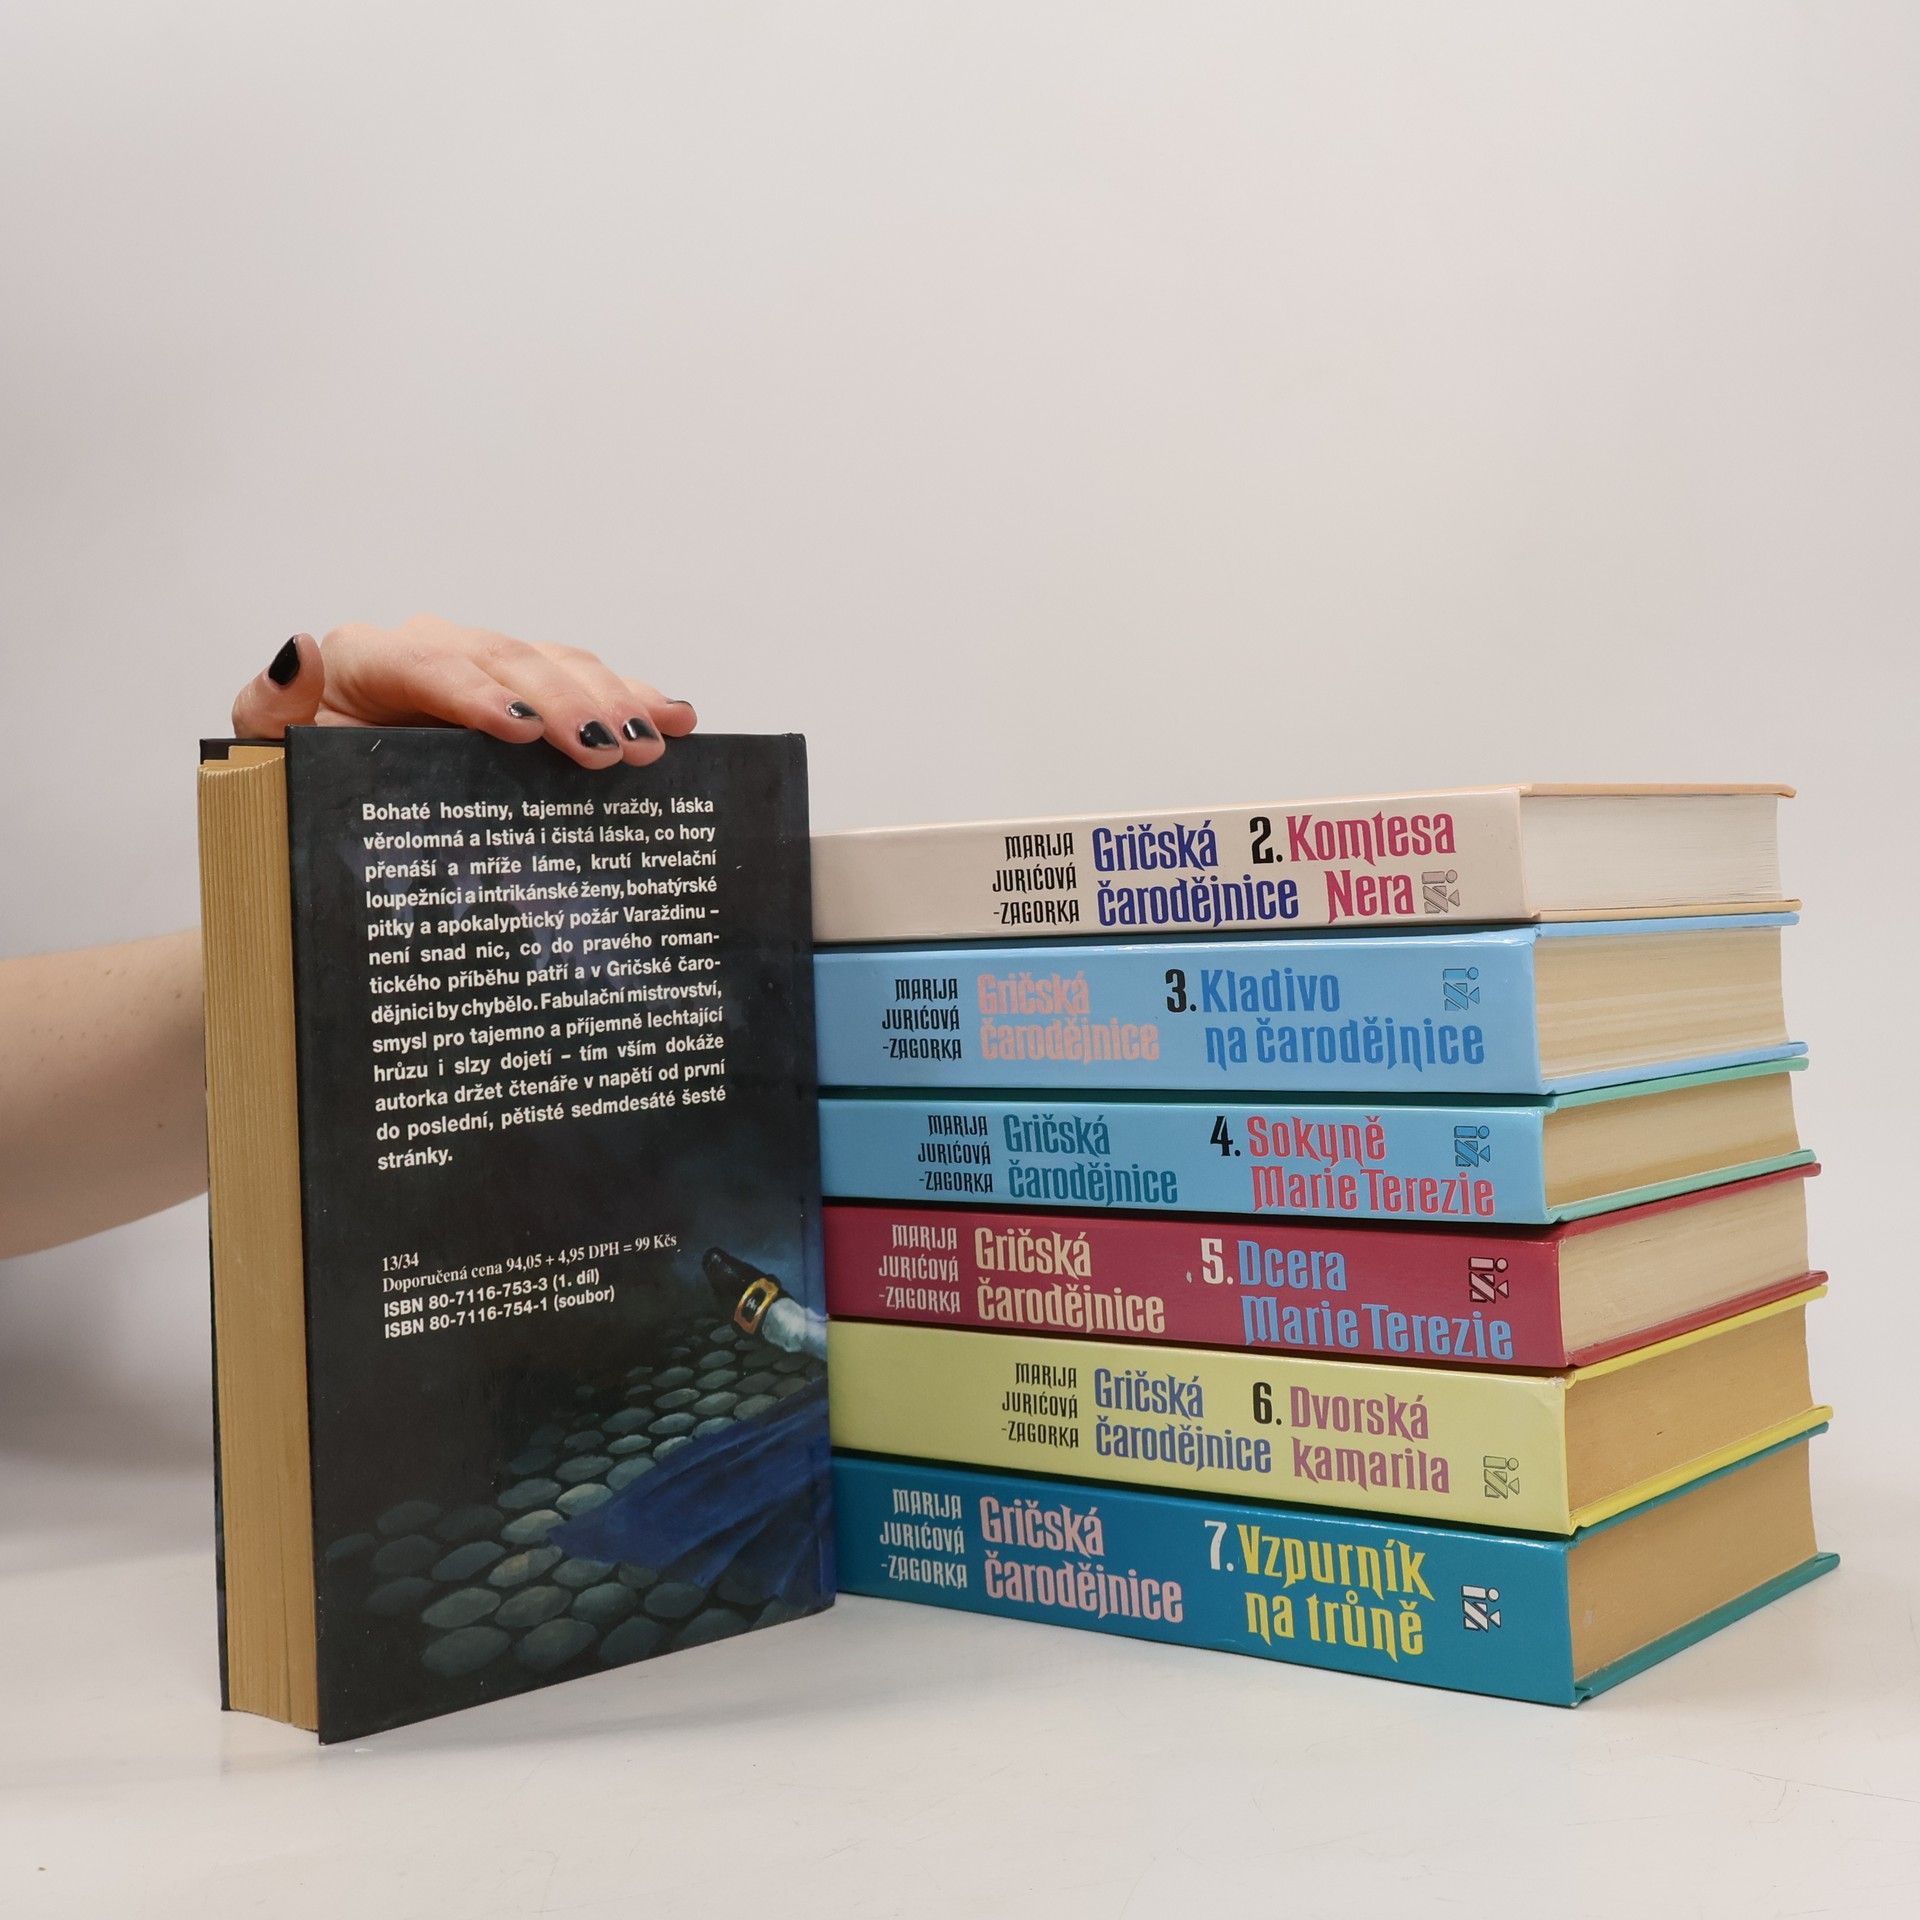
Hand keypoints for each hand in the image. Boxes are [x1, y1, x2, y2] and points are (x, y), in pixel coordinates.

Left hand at [230, 615, 697, 768]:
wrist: (323, 815)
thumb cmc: (295, 790)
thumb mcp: (266, 757)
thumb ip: (274, 708)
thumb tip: (299, 646)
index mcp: (368, 660)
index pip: (429, 664)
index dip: (479, 692)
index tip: (524, 730)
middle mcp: (433, 651)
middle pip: (509, 659)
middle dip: (566, 700)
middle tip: (610, 749)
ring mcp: (486, 671)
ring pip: (557, 663)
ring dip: (612, 698)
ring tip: (653, 740)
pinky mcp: (526, 693)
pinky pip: (582, 683)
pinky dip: (632, 697)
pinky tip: (677, 719)